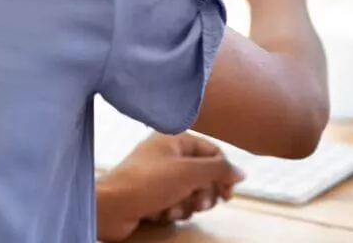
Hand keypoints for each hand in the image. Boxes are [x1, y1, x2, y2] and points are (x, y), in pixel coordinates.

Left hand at [97, 134, 245, 241]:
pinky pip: (176, 202)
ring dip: (188, 204)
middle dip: (204, 193)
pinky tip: (164, 213)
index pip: (213, 153)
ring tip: (176, 209)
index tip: (228, 194)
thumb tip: (241, 173)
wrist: (111, 207)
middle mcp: (167, 153)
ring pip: (191, 191)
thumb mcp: (190, 173)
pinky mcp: (152, 194)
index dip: (224, 174)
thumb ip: (219, 170)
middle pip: (204, 174)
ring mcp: (159, 175)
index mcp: (175, 138)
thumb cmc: (148, 183)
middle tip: (201, 205)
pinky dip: (174, 210)